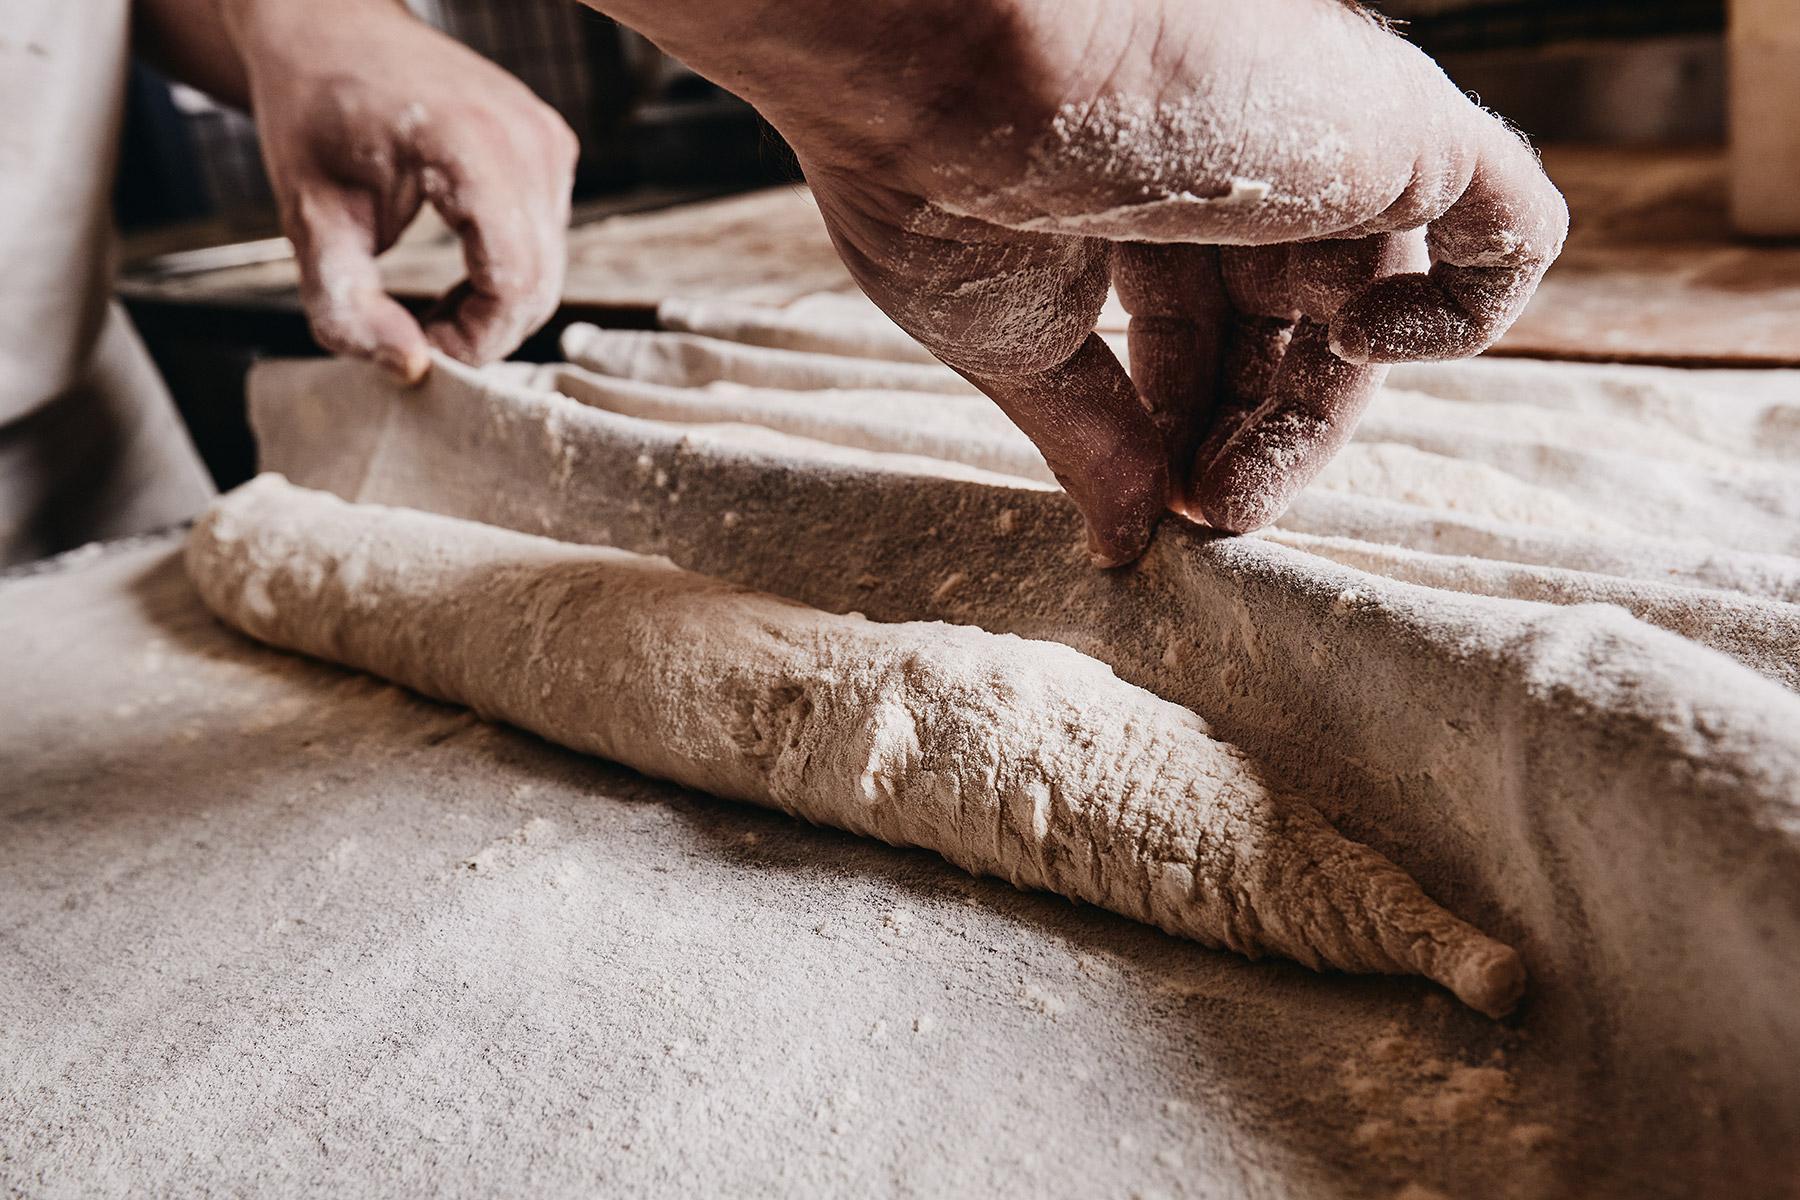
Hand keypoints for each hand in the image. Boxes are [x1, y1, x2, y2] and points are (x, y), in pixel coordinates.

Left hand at [225, 0, 578, 380]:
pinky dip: (509, 275)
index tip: (417, 349)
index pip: (510, 282)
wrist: (330, 25)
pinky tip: (459, 269)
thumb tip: (408, 370)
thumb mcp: (308, 217)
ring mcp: (548, 140)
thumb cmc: (311, 111)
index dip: (471, 339)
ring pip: (549, 271)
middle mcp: (528, 139)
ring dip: (496, 308)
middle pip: (538, 285)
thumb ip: (347, 304)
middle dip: (484, 333)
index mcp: (470, 145)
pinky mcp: (553, 147)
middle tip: (420, 338)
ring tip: (433, 306)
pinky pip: (548, 242)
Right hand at [602, 0, 1567, 560]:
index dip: (1181, 423)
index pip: (1197, 324)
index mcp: (1137, 178)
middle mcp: (1237, 148)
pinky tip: (1364, 347)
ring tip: (1230, 495)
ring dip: (1315, 416)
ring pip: (1377, 301)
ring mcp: (1324, 134)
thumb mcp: (1010, 337)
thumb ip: (1089, 436)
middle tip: (1200, 513)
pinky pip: (1508, 228)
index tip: (1149, 506)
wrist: (947, 59)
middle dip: (1247, 433)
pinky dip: (1466, 312)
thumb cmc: (939, 179)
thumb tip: (1123, 545)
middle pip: (1287, 327)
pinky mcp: (1401, 128)